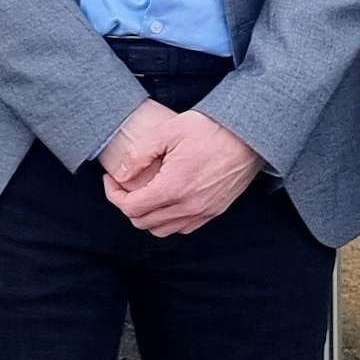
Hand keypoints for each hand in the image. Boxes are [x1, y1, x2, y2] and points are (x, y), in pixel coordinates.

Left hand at [99, 105, 263, 237]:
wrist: (247, 136)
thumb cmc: (209, 129)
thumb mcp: (167, 131)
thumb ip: (138, 154)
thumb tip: (119, 174)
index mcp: (174, 187)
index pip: (131, 207)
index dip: (114, 195)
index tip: (112, 179)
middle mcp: (189, 206)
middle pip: (143, 222)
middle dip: (127, 205)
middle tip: (124, 185)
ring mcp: (203, 212)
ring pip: (162, 230)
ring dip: (146, 215)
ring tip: (144, 193)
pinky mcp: (214, 212)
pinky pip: (182, 228)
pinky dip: (167, 220)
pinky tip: (166, 200)